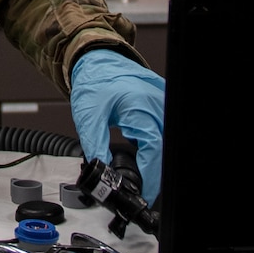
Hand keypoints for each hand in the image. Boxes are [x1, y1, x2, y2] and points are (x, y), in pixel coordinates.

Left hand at [68, 50, 165, 202]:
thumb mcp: (88, 116)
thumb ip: (95, 145)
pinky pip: (162, 130)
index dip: (151, 175)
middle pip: (164, 148)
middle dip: (154, 172)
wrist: (96, 60)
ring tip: (140, 175)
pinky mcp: (159, 105)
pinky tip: (141, 155)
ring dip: (154, 159)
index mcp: (140, 106)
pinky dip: (154, 146)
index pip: (155, 149)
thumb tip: (102, 169)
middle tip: (141, 188)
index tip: (143, 192)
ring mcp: (161, 103)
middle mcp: (156, 104)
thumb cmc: (94, 80)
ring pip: (165, 140)